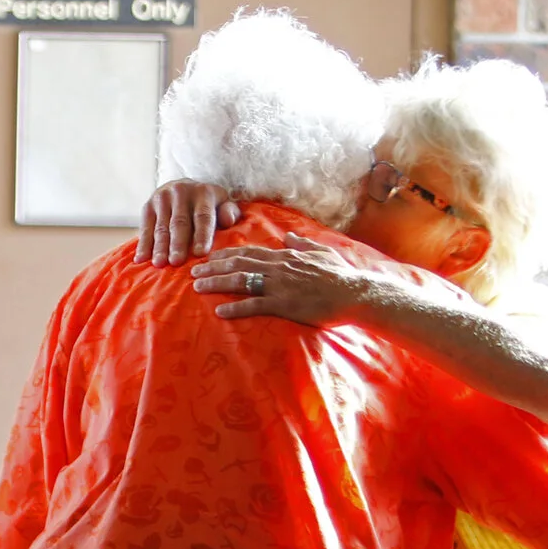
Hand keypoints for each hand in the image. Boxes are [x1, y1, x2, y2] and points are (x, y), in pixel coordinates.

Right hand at [136, 180, 242, 266]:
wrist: (183, 188)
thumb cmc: (207, 205)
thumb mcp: (222, 205)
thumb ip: (229, 213)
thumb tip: (228, 220)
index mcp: (203, 193)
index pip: (203, 216)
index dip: (202, 235)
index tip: (200, 253)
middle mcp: (181, 191)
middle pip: (179, 222)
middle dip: (178, 243)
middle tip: (176, 262)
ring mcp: (162, 198)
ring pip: (161, 227)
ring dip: (159, 247)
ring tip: (159, 264)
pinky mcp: (148, 205)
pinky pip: (145, 228)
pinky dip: (143, 244)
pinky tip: (141, 259)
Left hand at [190, 232, 377, 324]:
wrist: (354, 293)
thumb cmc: (340, 275)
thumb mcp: (322, 252)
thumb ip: (303, 243)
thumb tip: (290, 237)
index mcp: (285, 256)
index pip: (249, 252)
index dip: (226, 254)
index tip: (209, 257)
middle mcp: (278, 267)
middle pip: (238, 265)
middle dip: (213, 267)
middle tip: (193, 272)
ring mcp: (280, 286)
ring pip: (241, 282)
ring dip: (217, 284)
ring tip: (197, 288)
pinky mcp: (284, 305)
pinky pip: (255, 306)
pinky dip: (235, 308)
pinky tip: (219, 311)